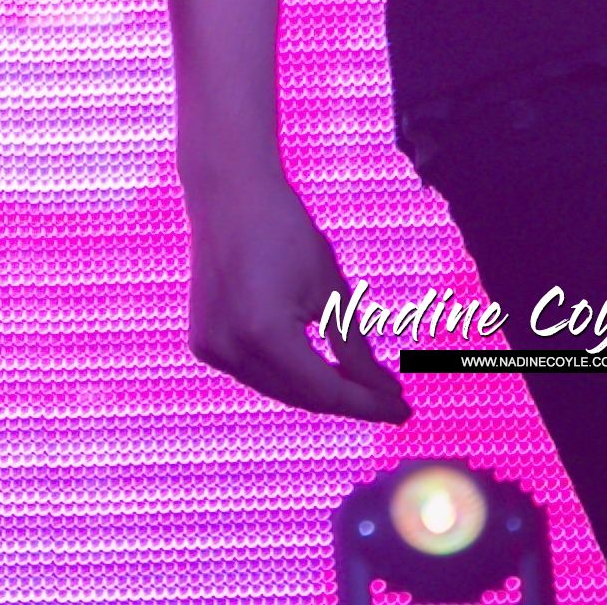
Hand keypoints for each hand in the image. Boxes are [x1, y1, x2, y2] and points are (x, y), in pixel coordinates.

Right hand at [185, 171, 409, 422]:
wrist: (228, 194)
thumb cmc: (285, 232)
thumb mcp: (331, 292)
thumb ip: (357, 351)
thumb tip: (387, 396)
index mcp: (263, 334)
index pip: (326, 391)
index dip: (368, 405)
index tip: (404, 411)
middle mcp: (229, 348)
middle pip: (301, 396)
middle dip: (346, 399)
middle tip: (388, 399)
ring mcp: (210, 347)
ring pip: (278, 389)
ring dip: (316, 390)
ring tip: (356, 384)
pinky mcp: (203, 342)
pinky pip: (255, 374)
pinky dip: (286, 375)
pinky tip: (314, 367)